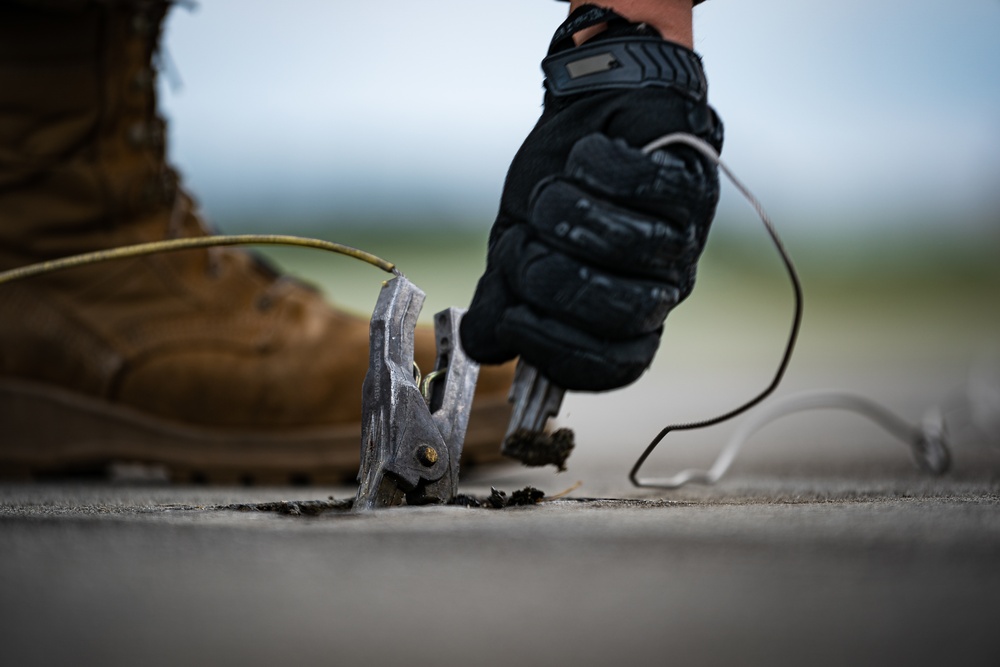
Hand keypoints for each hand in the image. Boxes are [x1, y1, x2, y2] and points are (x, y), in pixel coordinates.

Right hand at [460, 5, 722, 391]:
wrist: (592, 111)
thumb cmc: (554, 188)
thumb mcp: (514, 249)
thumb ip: (501, 300)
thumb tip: (481, 347)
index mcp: (621, 318)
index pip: (612, 366)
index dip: (557, 351)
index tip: (514, 318)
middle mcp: (662, 289)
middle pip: (618, 313)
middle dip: (551, 274)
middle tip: (528, 237)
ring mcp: (683, 240)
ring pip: (627, 246)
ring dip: (569, 210)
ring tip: (555, 188)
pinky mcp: (693, 184)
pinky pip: (642, 185)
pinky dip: (597, 165)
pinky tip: (586, 155)